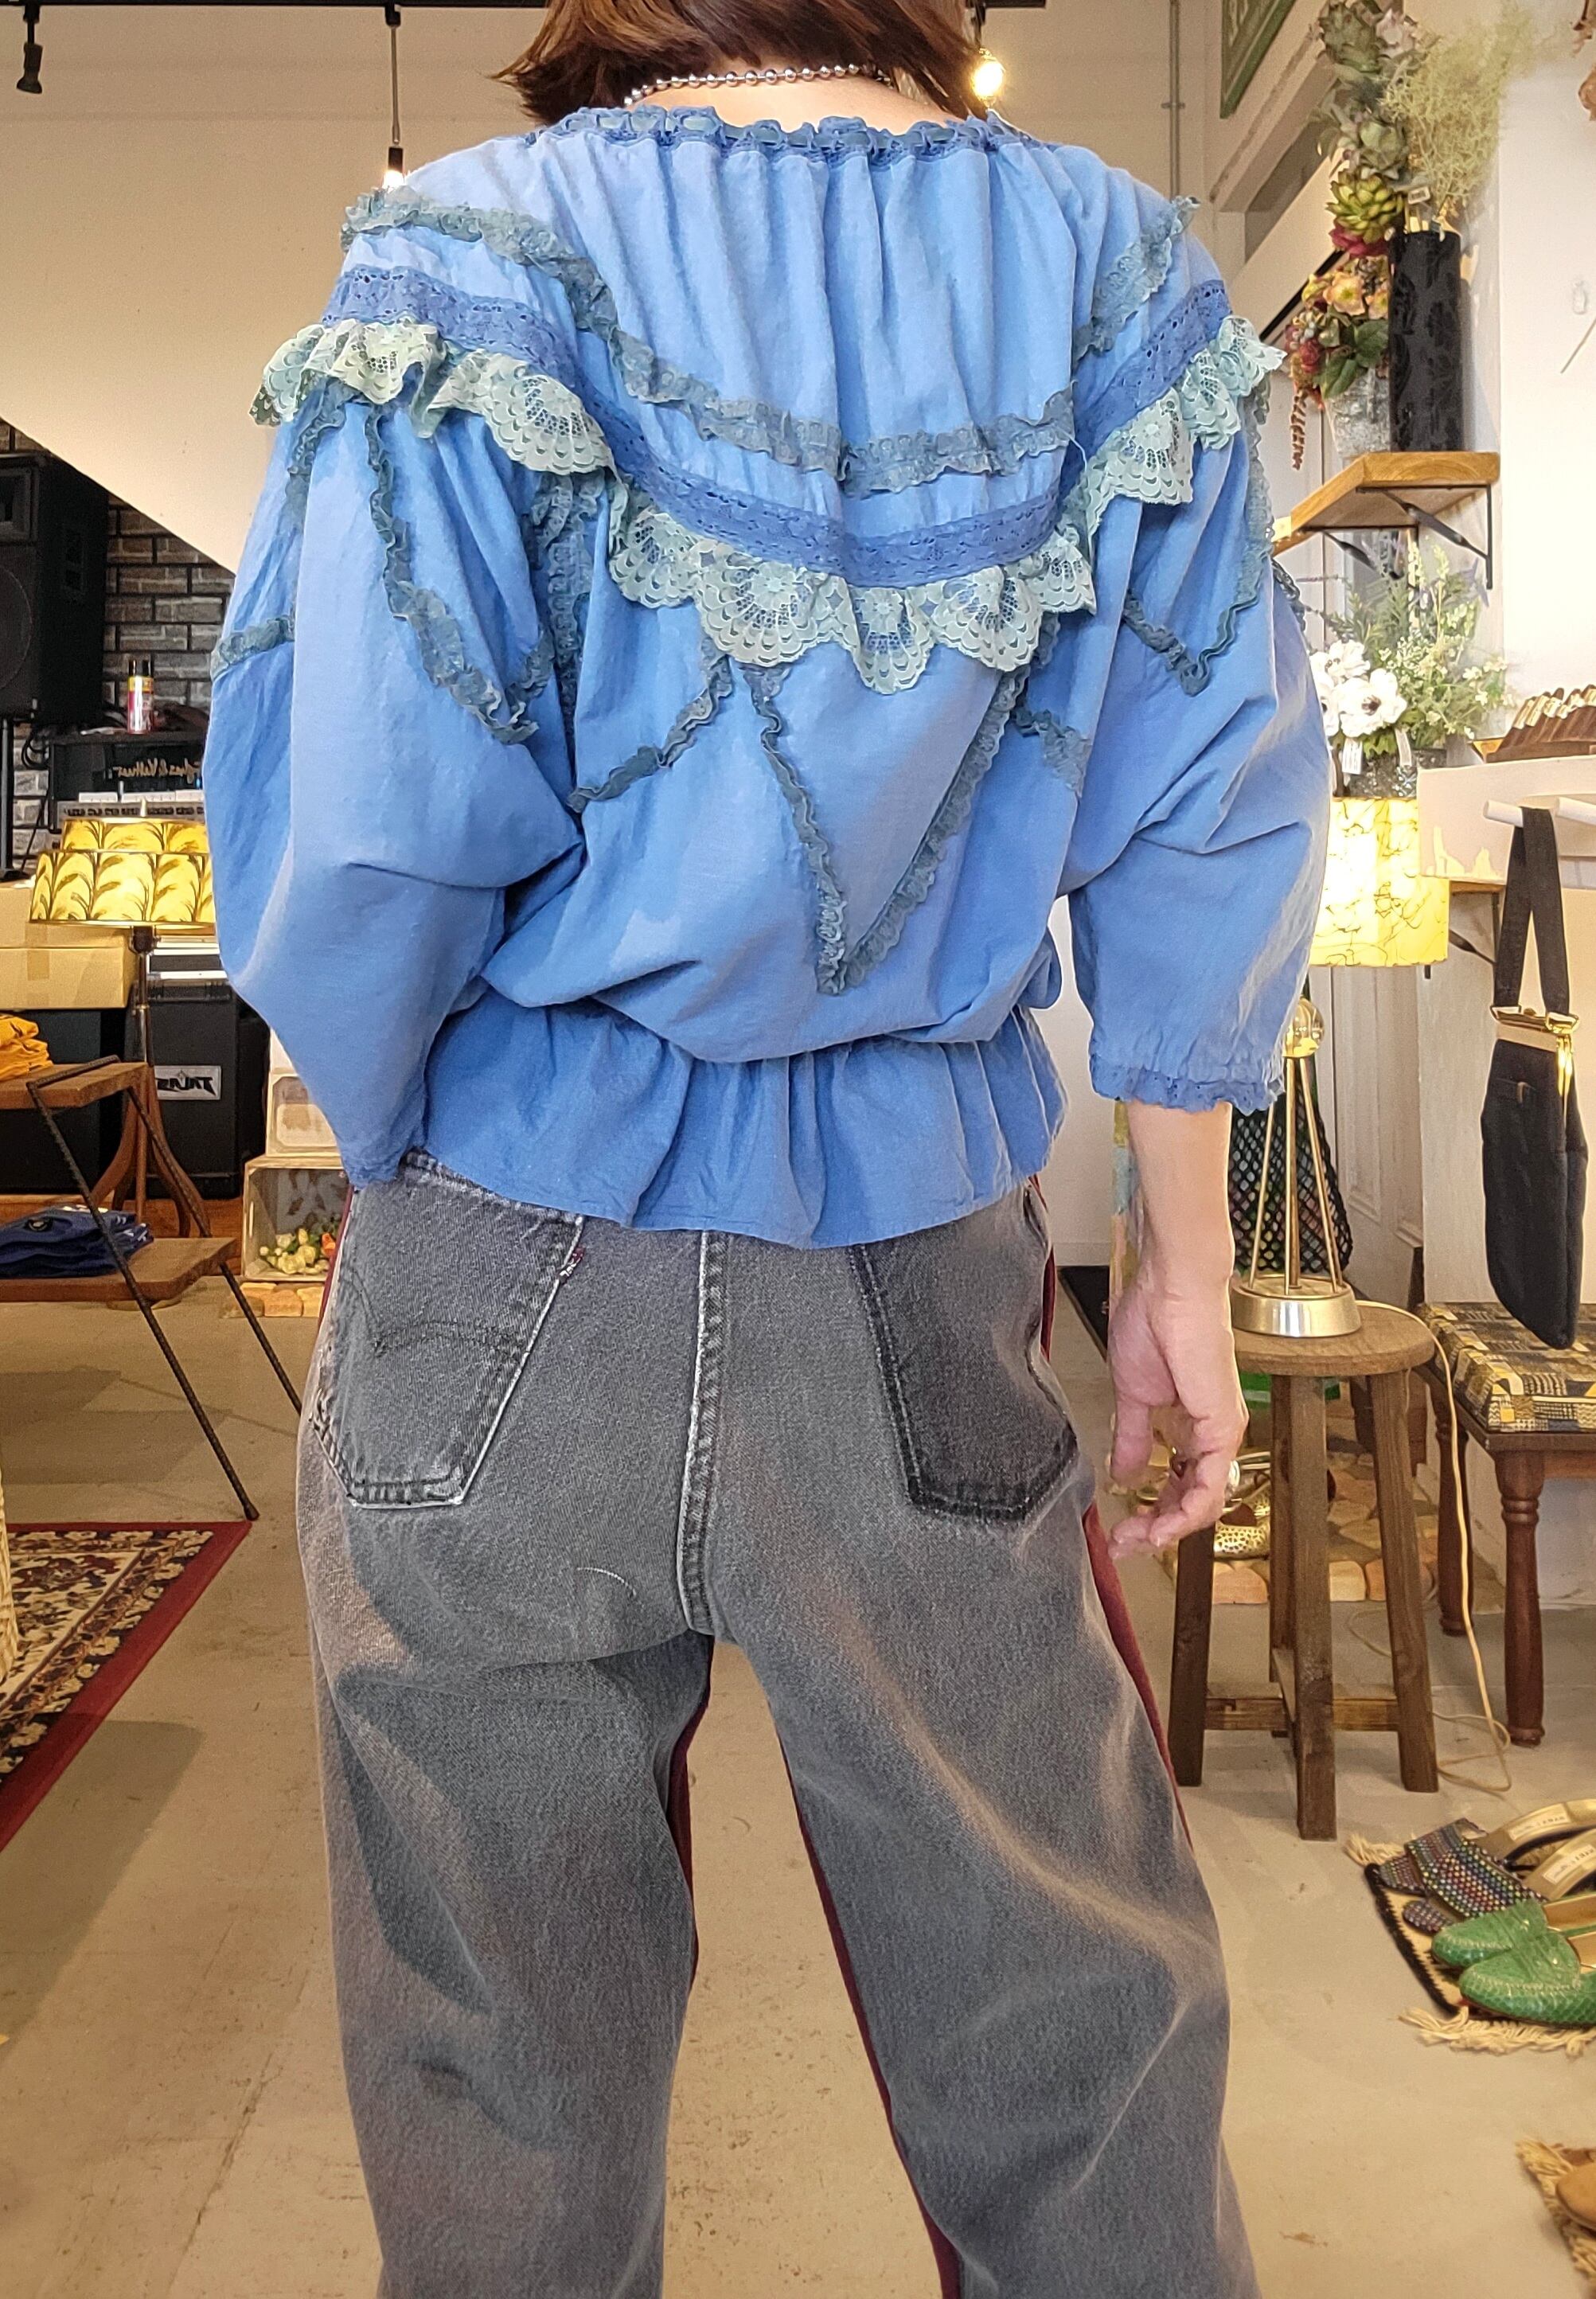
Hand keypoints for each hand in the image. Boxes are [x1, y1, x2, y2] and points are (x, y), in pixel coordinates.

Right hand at [1106, 1266, 1246, 1557]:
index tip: (1119, 1529)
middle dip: (1155, 1529)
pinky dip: (1185, 1511)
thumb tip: (1125, 1472)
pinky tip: (1161, 1523)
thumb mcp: (1133, 1395)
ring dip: (1168, 1528)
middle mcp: (1213, 1433)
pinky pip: (1210, 1485)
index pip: (1178, 1486)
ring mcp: (1221, 1431)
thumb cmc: (1154, 1321)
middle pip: (1193, 1503)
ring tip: (1136, 1538)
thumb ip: (1133, 1438)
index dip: (1149, 1513)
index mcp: (1192, 1424)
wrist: (1169, 1289)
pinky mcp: (1222, 1426)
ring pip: (1205, 1503)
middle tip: (1123, 1542)